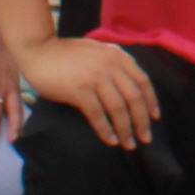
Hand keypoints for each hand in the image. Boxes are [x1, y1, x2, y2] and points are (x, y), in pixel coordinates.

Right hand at [23, 33, 156, 150]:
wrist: (39, 50)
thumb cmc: (66, 53)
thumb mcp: (97, 50)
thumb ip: (114, 60)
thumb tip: (130, 75)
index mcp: (117, 56)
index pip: (143, 81)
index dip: (151, 101)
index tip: (155, 118)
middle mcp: (110, 66)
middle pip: (134, 97)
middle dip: (142, 121)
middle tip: (145, 139)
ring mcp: (95, 78)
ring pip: (118, 109)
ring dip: (126, 129)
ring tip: (129, 145)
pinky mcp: (79, 90)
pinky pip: (97, 114)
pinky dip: (106, 130)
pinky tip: (111, 140)